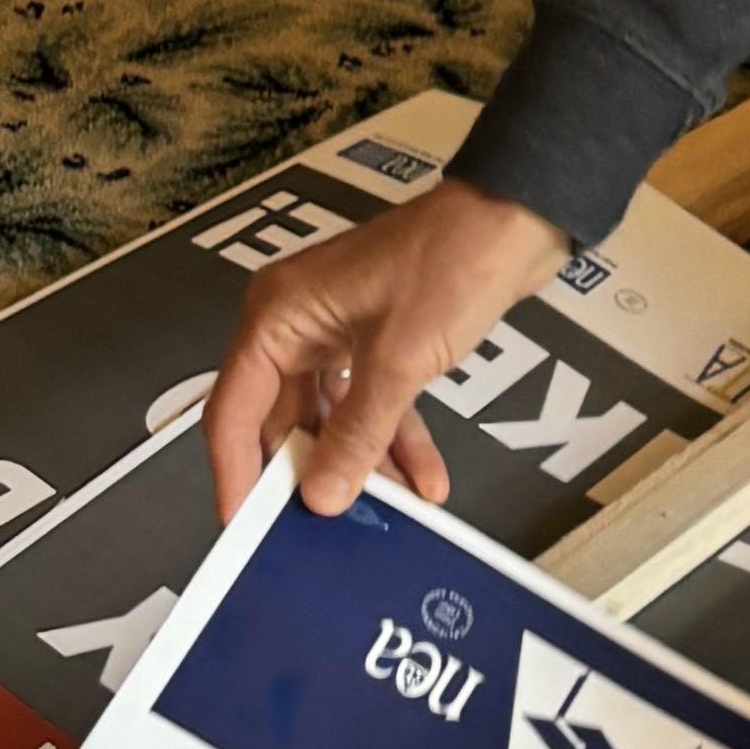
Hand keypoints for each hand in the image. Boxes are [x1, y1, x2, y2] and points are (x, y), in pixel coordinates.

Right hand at [198, 172, 571, 525]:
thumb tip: (322, 495)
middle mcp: (295, 323)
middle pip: (283, 418)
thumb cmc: (449, 263)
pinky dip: (394, 437)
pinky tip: (424, 479)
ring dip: (362, 460)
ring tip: (386, 511)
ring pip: (335, 417)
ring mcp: (336, 330)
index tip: (242, 525)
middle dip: (307, 471)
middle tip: (316, 529)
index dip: (235, 472)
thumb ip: (357, 433)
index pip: (233, 409)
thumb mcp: (397, 361)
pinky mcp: (377, 339)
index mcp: (277, 316)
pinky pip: (373, 402)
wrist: (516, 219)